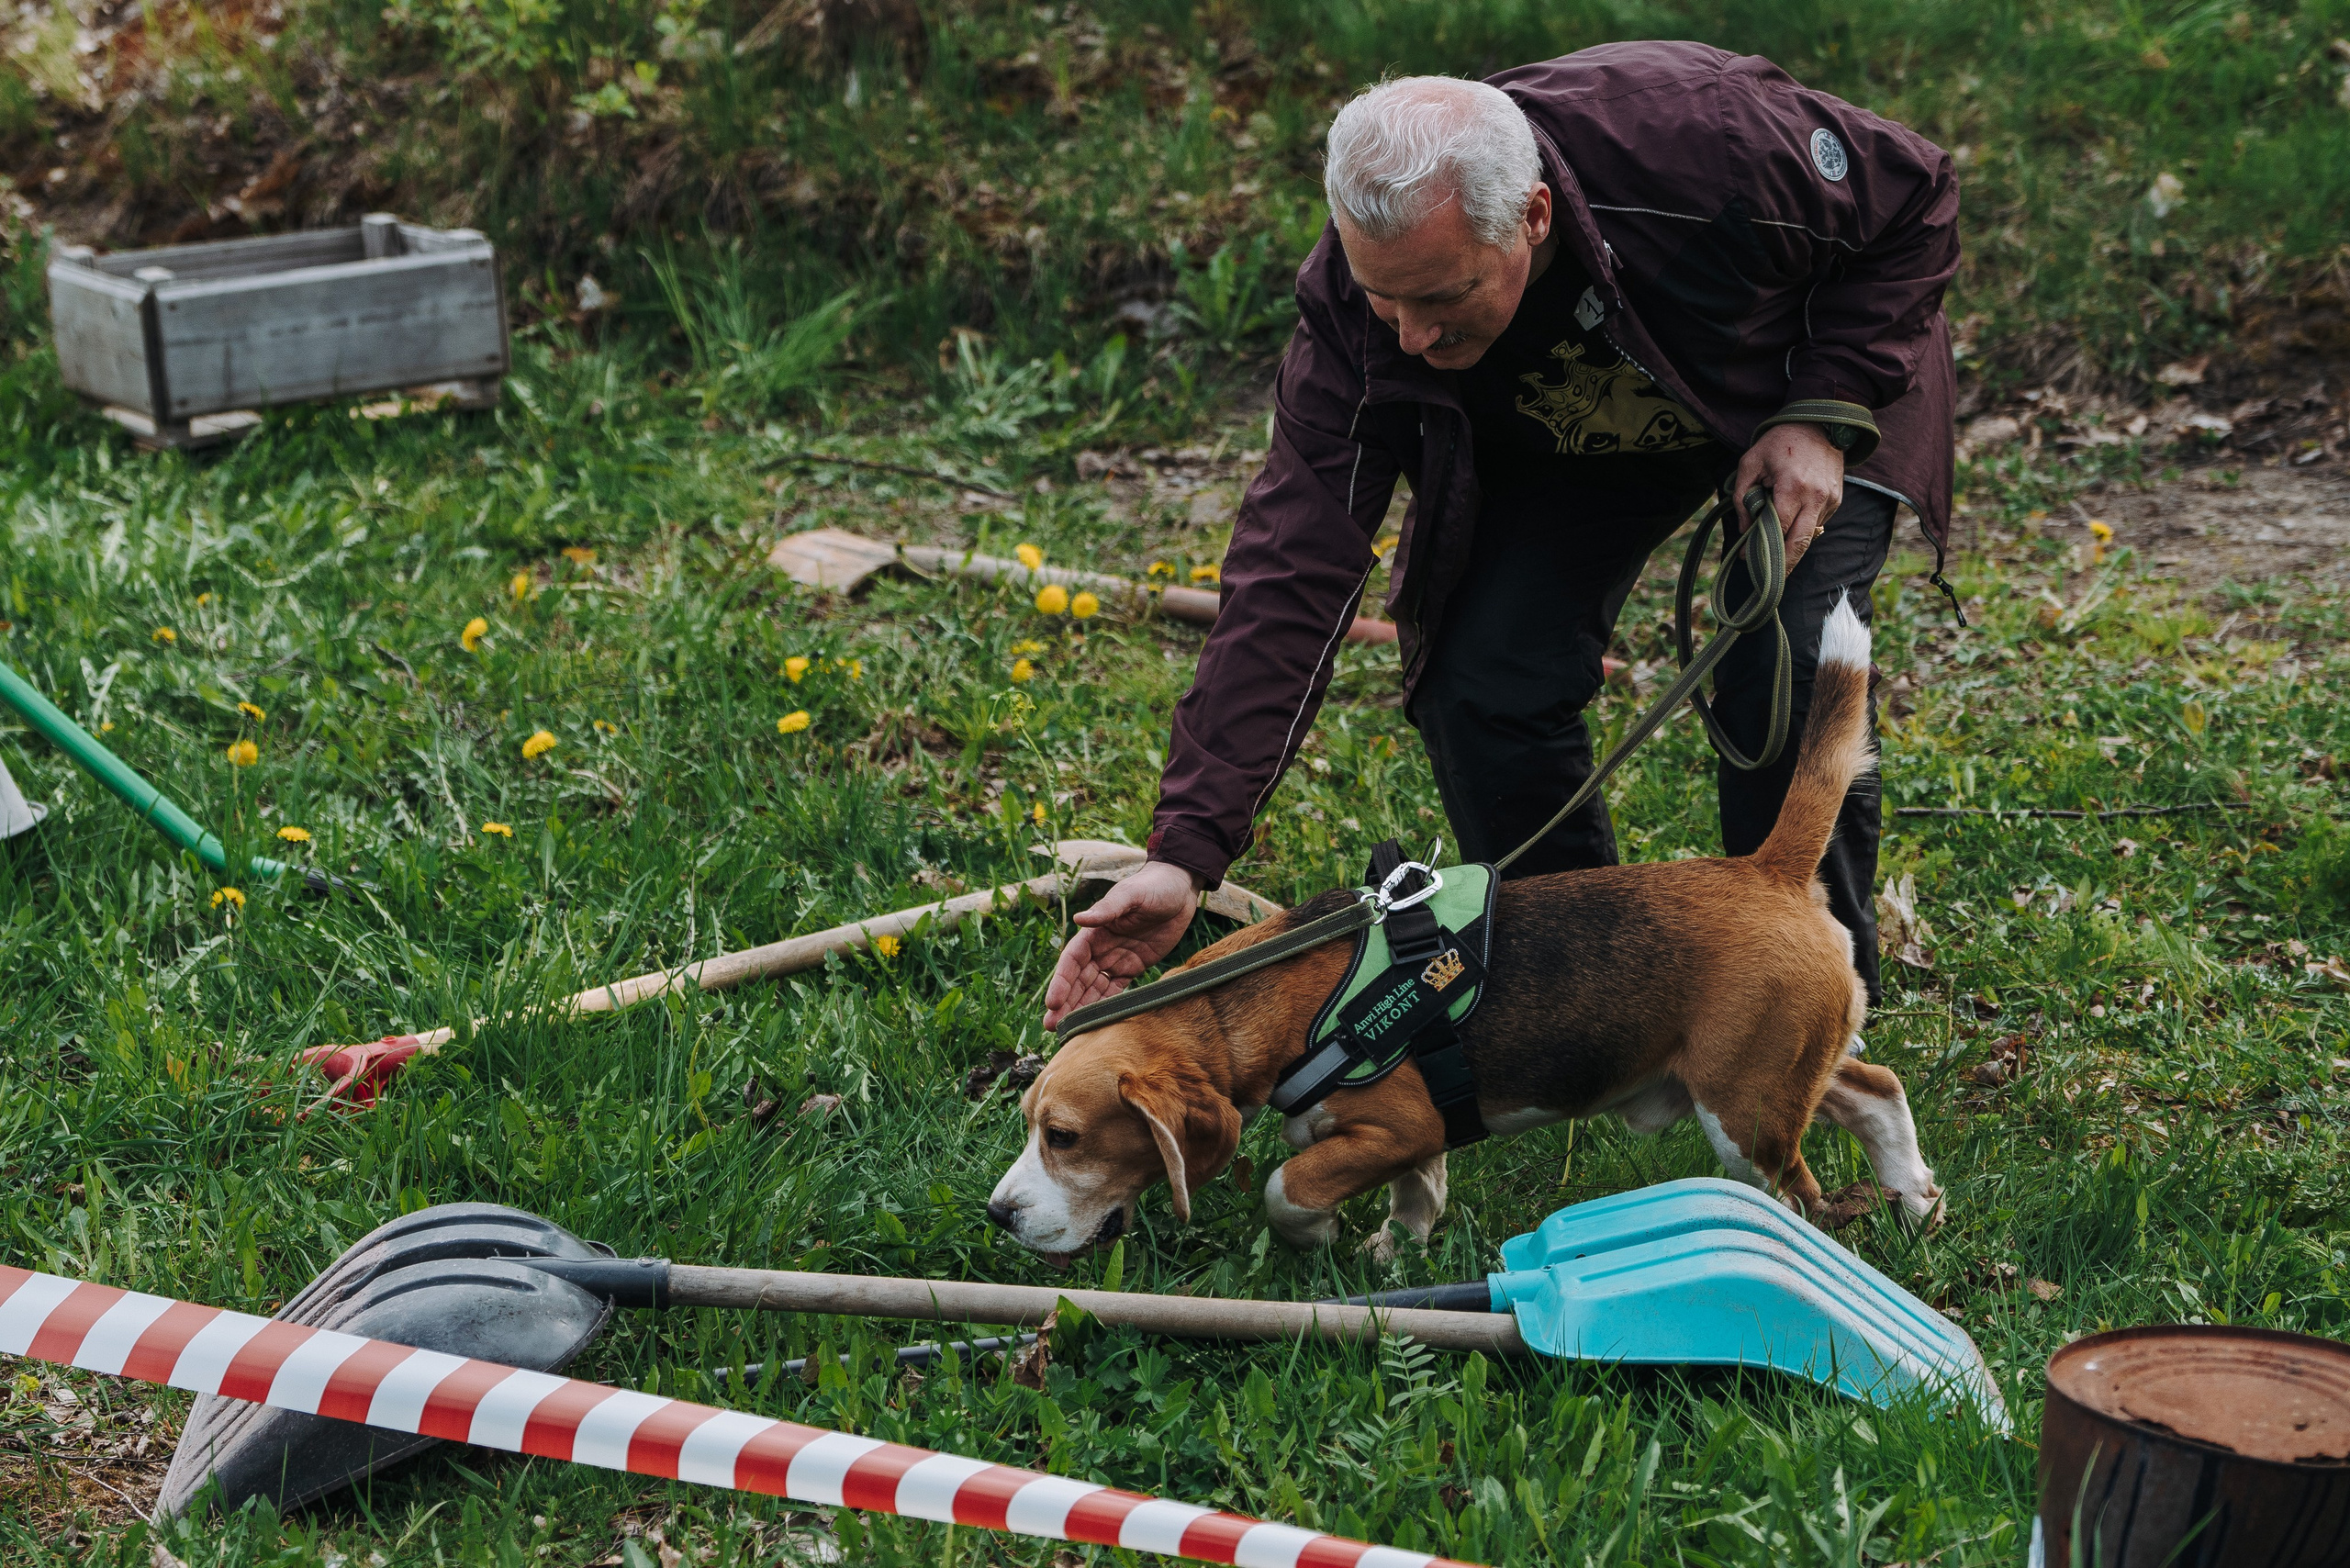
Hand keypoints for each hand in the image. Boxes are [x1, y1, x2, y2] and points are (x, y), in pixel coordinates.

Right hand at [1042, 861, 1199, 1027]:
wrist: (1180, 890)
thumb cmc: (1153, 887)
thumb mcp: (1131, 895)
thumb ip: (1107, 909)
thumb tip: (1079, 919)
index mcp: (1094, 931)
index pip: (1072, 960)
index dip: (1061, 982)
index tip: (1052, 1003)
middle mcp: (1101, 947)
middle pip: (1078, 980)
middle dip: (1065, 1003)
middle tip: (1052, 1027)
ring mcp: (1116, 959)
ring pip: (1093, 989)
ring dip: (1080, 1009)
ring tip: (1067, 1032)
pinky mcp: (1133, 967)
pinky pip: (1116, 990)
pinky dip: (1105, 1006)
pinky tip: (1096, 1023)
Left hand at [1733, 423, 1844, 571]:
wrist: (1821, 422)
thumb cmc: (1780, 441)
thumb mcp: (1750, 462)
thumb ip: (1742, 496)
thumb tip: (1744, 528)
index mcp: (1793, 488)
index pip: (1777, 530)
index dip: (1761, 549)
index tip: (1746, 559)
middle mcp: (1816, 498)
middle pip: (1800, 544)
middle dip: (1783, 566)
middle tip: (1767, 581)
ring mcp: (1830, 500)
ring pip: (1810, 536)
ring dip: (1791, 547)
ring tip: (1772, 556)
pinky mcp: (1837, 500)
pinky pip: (1817, 523)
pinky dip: (1803, 529)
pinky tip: (1789, 527)